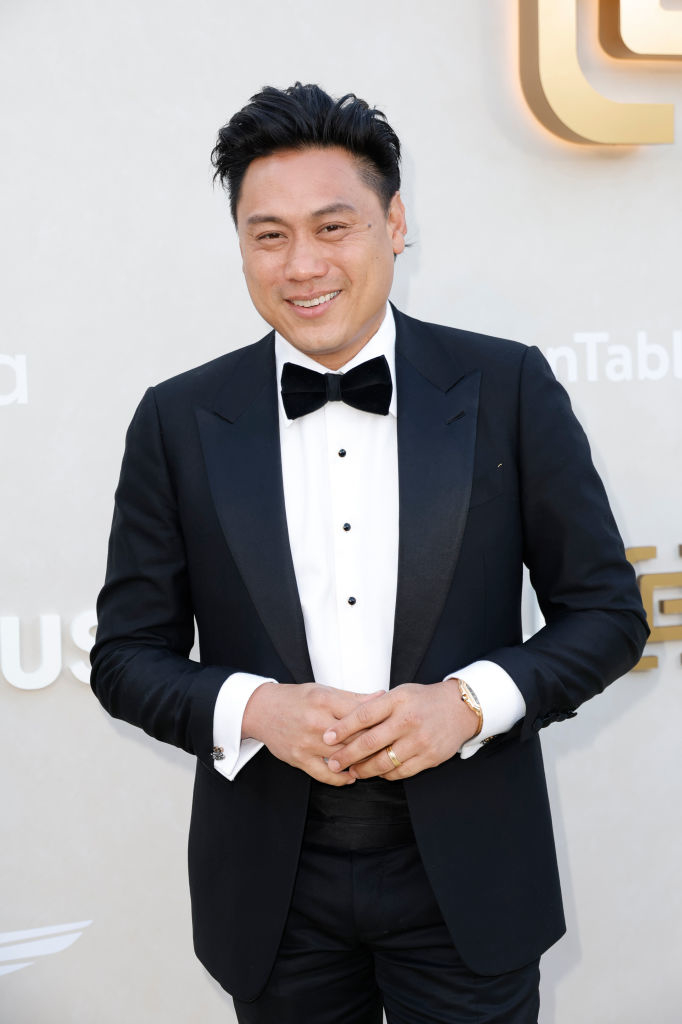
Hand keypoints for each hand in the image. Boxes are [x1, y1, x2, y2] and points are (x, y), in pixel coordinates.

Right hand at [242, 682, 382, 786]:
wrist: (261, 710)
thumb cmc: (296, 699)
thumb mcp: (324, 691)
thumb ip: (353, 697)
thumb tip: (382, 696)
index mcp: (325, 700)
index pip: (360, 714)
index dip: (379, 722)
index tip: (391, 727)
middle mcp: (316, 721)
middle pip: (353, 737)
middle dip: (373, 744)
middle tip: (389, 749)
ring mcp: (306, 742)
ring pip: (342, 756)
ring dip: (359, 762)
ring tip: (374, 764)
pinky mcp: (299, 758)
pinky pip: (324, 774)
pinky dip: (340, 778)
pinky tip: (351, 776)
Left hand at [322, 680, 479, 779]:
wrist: (460, 709)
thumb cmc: (424, 700)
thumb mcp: (399, 693)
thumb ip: (375, 705)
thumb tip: (344, 721)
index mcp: (398, 700)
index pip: (364, 715)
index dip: (343, 728)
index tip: (327, 738)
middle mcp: (408, 721)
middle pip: (370, 742)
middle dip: (347, 755)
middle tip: (333, 763)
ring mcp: (420, 741)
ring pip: (384, 762)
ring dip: (364, 769)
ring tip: (352, 771)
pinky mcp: (429, 758)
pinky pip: (401, 772)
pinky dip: (385, 774)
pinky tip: (376, 772)